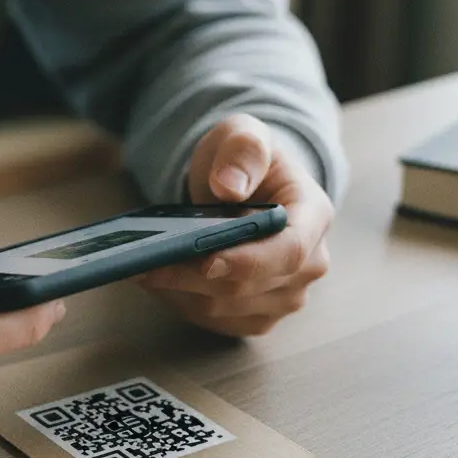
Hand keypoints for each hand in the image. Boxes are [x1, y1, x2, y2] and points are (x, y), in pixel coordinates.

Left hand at [140, 115, 332, 336]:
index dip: (248, 262)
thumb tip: (229, 186)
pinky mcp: (261, 314)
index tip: (206, 261)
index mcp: (313, 215)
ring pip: (228, 309)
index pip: (289, 251)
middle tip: (147, 263)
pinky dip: (185, 305)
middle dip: (194, 277)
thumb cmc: (244, 160)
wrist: (245, 185)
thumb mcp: (243, 136)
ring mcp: (288, 295)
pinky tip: (160, 283)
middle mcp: (310, 264)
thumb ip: (242, 151)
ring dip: (182, 293)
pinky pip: (219, 321)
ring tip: (144, 269)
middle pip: (250, 286)